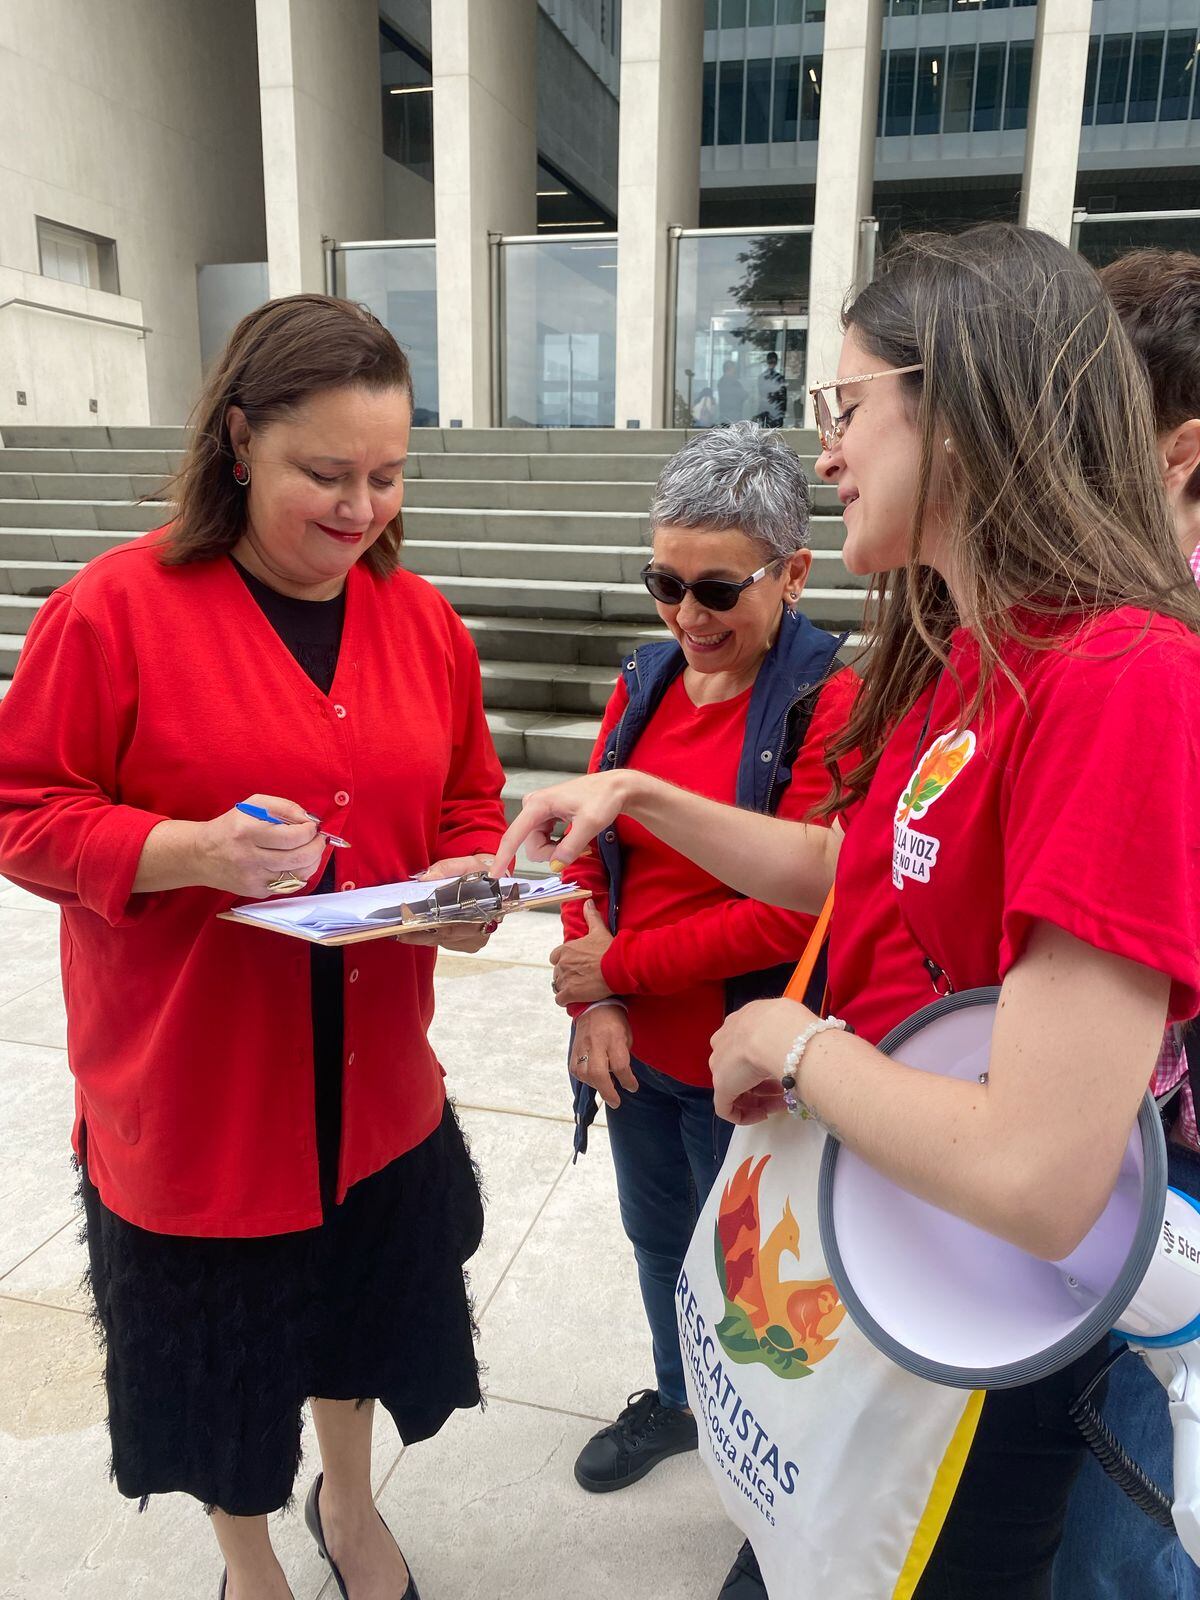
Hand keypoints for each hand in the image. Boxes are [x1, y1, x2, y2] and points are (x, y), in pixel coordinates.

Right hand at [195, 795, 323, 898]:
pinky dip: (298, 873)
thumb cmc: (232, 826)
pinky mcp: (256, 892)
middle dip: (317, 847)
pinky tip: (294, 863)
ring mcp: (253, 878)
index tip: (312, 826)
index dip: (310, 831)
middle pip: (299, 858)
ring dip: (313, 861)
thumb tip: (309, 819)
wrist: (201, 855)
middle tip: (318, 839)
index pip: (292, 836)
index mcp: (248, 832)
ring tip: (310, 850)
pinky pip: (289, 885)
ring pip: (299, 875)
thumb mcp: (253, 806)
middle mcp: (250, 857)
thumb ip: (284, 807)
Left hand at [403, 852, 504, 950]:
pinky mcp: (472, 945)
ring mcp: (477, 940)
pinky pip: (449, 943)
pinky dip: (436, 936)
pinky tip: (427, 928)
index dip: (425, 929)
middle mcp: (481, 930)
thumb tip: (423, 878)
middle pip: (444, 937)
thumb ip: (446, 869)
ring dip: (426, 935)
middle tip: (398, 931)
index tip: (406, 927)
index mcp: (483, 911)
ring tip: (407, 929)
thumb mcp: (468, 865)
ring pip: (445, 941)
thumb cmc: (483, 874)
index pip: (449, 926)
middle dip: (419, 934)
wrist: (499, 884)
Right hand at [490, 771, 632, 875]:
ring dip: (556, 849)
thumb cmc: (603, 798)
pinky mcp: (545, 816)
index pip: (513, 835)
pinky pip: (544, 840)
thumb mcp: (590, 824)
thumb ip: (571, 847)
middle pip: (530, 845)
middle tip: (577, 847)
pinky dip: (558, 844)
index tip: (495, 875)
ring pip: (537, 844)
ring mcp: (539, 811)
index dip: (503, 857)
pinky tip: (572, 835)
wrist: (615, 788)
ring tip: (578, 837)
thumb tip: (556, 865)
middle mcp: (533, 806)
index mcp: (538, 804)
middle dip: (551, 853)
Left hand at [550, 900, 614, 1006]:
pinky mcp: (569, 993)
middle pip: (557, 973)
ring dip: (566, 988)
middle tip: (581, 978)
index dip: (564, 962)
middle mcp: (562, 964)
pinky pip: (560, 999)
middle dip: (566, 975)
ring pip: (558, 986)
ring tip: (580, 989)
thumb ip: (591, 916)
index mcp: (565, 949)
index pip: (555, 957)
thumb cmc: (609, 949)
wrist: (617, 968)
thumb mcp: (599, 930)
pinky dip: (566, 1000)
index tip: (575, 965)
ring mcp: (565, 979)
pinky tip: (575, 999)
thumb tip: (588, 902)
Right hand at [570, 1005, 636, 1109]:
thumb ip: (624, 1057)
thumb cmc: (615, 1022)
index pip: (620, 1066)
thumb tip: (623, 1078)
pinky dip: (585, 1079)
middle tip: (616, 1102)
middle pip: (598, 1073)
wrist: (594, 1007)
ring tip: (606, 1087)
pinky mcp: (573, 1051)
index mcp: (613, 1038)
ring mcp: (581, 1047)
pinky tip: (594, 1079)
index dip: (628, 1081)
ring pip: (584, 1075)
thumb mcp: (627, 1036)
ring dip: (596, 1085)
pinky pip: (576, 1071)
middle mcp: (595, 1043)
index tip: (632, 1087)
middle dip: (607, 1091)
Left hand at [709, 998, 814, 1124]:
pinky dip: (745, 1115)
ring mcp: (720, 1065)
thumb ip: (785, 1033)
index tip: (783, 1071)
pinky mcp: (720, 1087)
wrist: (775, 1033)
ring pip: (736, 1088)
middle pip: (741, 1068)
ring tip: (782, 1104)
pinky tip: (764, 1115)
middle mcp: (724, 1042)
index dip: (765, 1063)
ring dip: (761, 1099)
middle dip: (764, 1083)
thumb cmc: (786, 1025)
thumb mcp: (787, 1021)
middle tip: (784, 1091)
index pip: (746, 1048)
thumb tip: (797, 1043)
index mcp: (739, 1023)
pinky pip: (727, 1108)